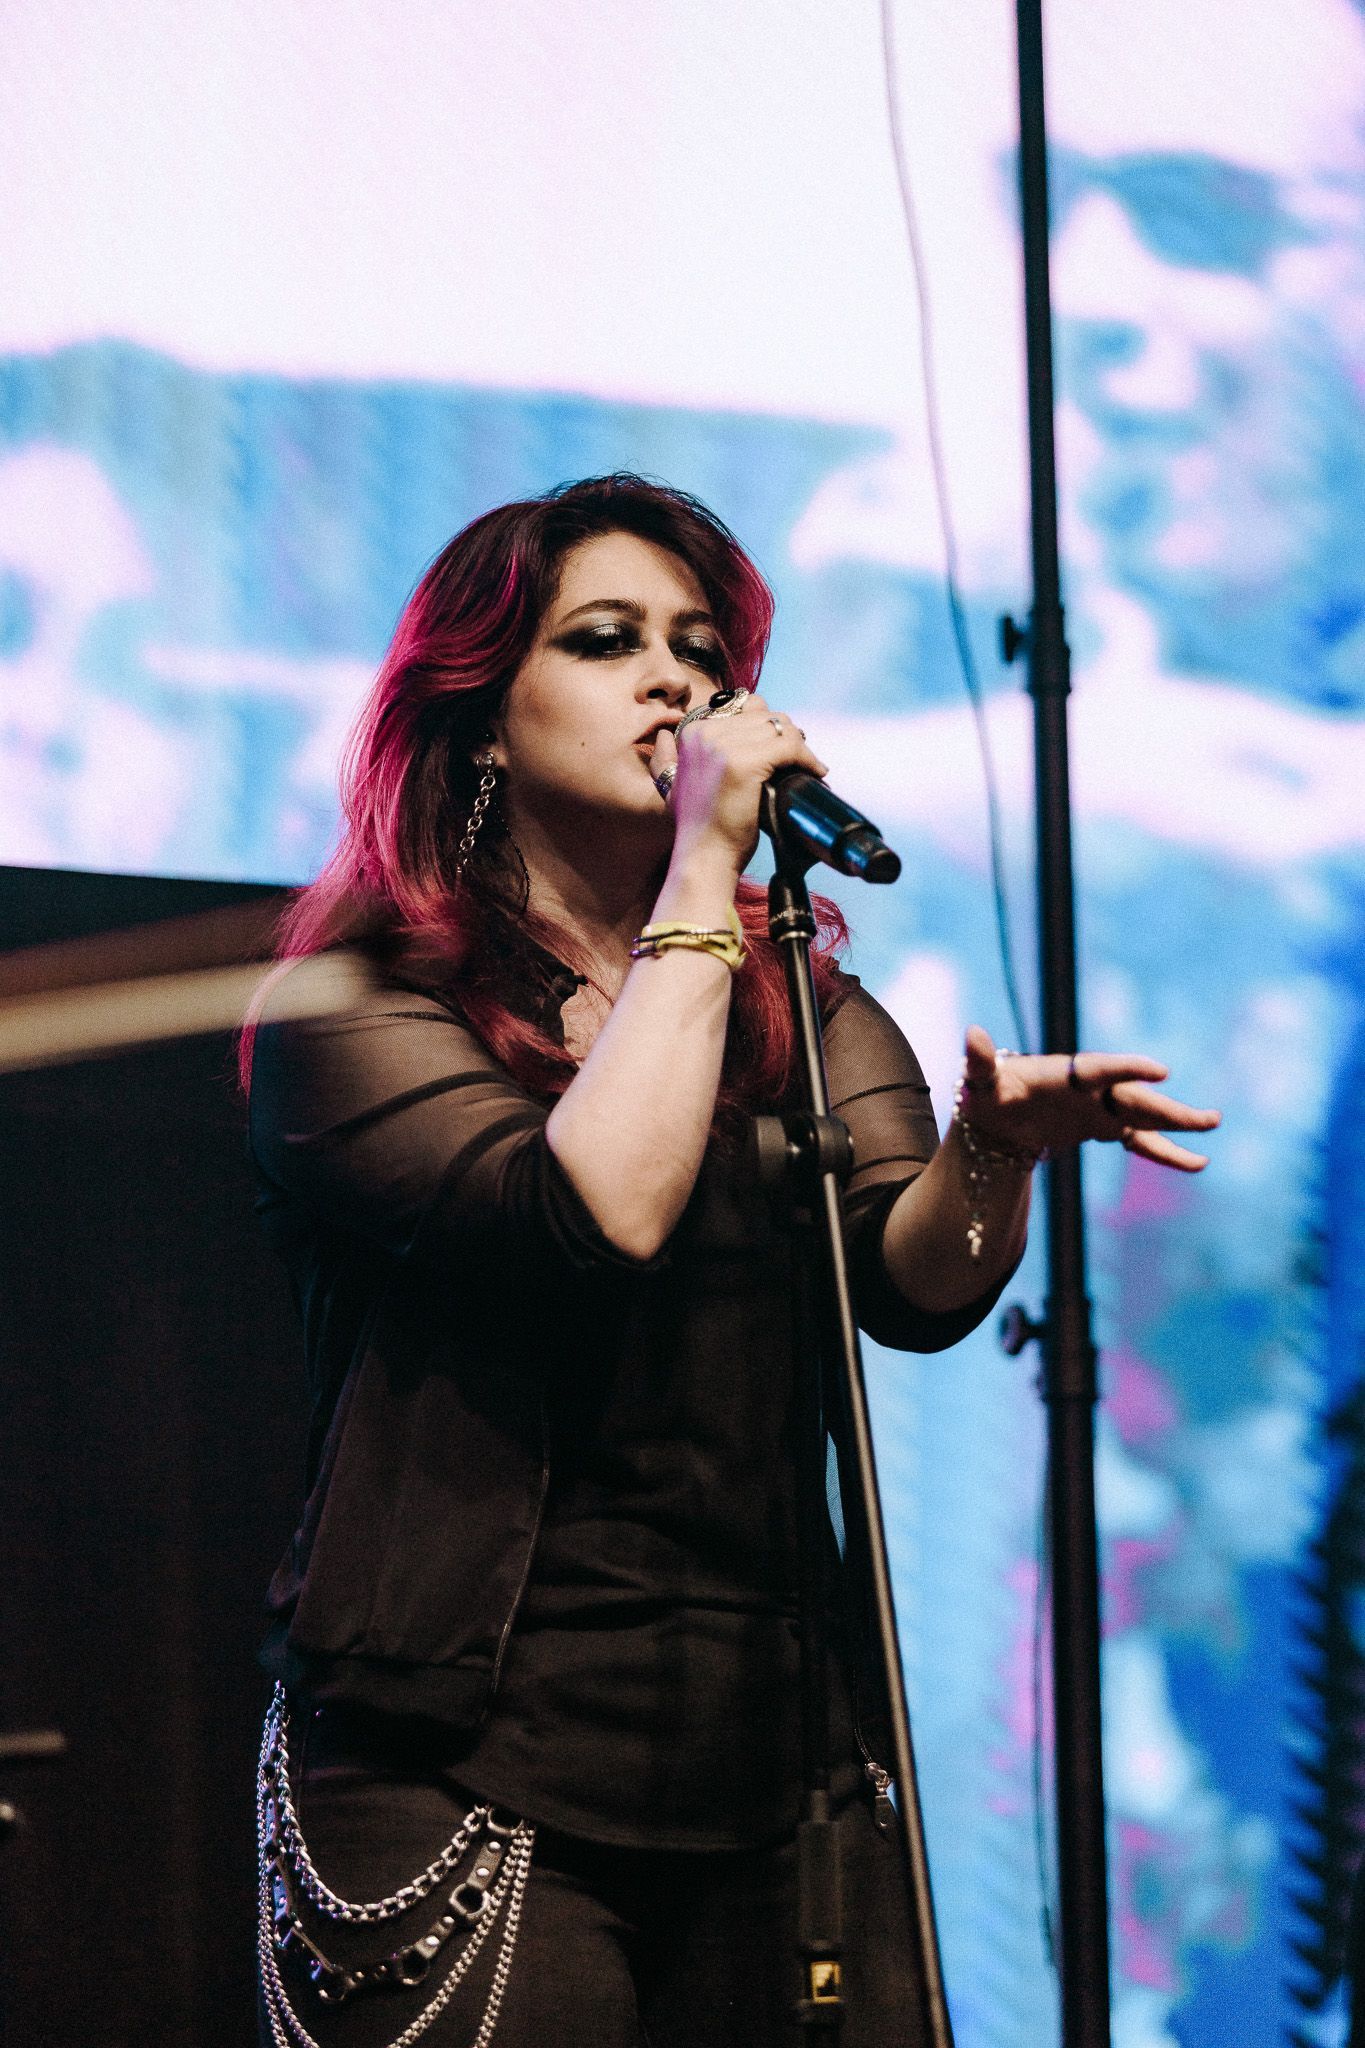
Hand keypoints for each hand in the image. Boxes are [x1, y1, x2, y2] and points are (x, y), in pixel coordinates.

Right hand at [650, 691, 827, 871]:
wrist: (704, 857)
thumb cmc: (698, 826)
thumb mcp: (672, 785)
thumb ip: (667, 758)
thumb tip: (663, 736)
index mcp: (692, 733)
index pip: (745, 710)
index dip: (768, 729)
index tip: (781, 751)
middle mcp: (706, 733)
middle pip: (765, 716)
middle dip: (787, 736)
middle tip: (799, 759)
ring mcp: (725, 746)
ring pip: (780, 728)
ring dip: (800, 746)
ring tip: (807, 766)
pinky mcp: (746, 763)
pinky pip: (790, 747)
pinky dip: (808, 758)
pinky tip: (814, 772)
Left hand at [957, 1024, 1220, 1171]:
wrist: (998, 1118)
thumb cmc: (989, 1095)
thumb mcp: (979, 1082)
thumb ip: (979, 1061)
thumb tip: (971, 1034)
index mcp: (1067, 1073)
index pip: (1103, 1069)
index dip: (1130, 1069)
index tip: (1161, 1071)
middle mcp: (1093, 1089)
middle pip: (1135, 1098)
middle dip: (1168, 1109)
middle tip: (1208, 1118)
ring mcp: (1103, 1109)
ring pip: (1146, 1117)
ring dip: (1178, 1124)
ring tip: (1213, 1125)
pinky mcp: (1106, 1129)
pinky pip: (1141, 1142)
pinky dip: (1166, 1153)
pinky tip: (1197, 1164)